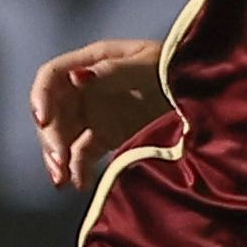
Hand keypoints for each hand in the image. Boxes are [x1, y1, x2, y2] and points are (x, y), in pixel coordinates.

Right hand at [30, 37, 173, 189]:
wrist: (205, 91)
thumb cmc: (178, 66)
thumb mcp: (151, 64)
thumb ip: (114, 72)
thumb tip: (78, 78)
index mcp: (94, 62)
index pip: (52, 76)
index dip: (40, 97)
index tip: (41, 121)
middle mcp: (87, 87)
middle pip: (54, 111)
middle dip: (50, 137)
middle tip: (58, 162)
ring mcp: (96, 113)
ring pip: (63, 136)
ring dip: (58, 158)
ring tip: (62, 180)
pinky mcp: (107, 136)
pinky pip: (84, 154)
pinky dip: (78, 170)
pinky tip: (80, 184)